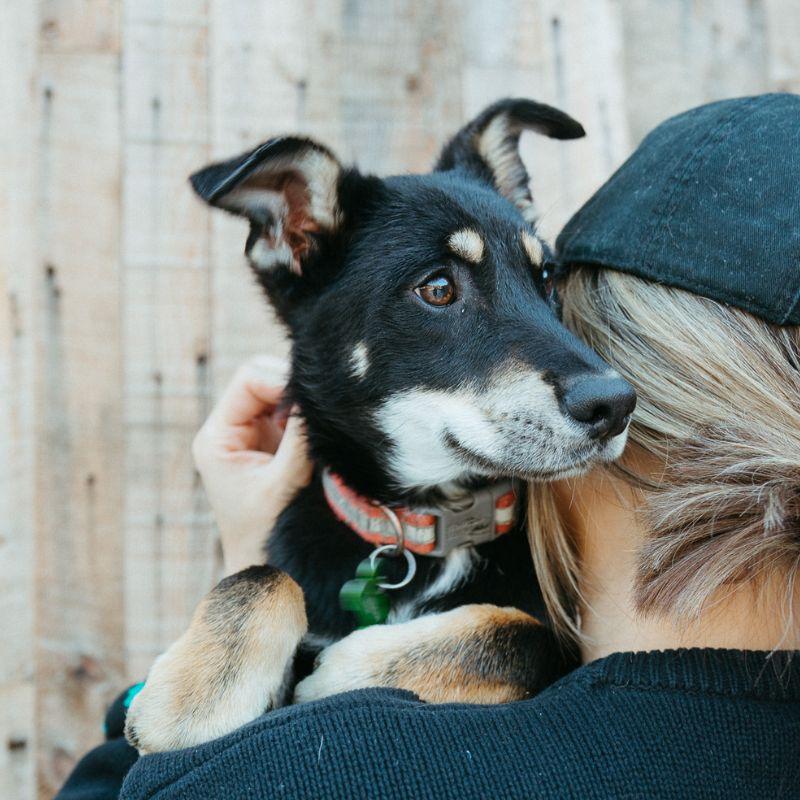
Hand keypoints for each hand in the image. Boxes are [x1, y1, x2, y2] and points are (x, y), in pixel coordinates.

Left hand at [192, 356, 312, 574]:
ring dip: (305, 404)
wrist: (265, 572)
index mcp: (217, 437)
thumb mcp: (283, 484)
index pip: (248, 379)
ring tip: (323, 425)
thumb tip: (320, 400)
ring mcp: (253, 434)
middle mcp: (231, 429)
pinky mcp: (275, 443)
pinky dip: (311, 417)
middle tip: (322, 411)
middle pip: (264, 378)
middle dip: (295, 389)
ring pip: (283, 392)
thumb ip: (299, 440)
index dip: (280, 380)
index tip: (310, 402)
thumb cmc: (266, 535)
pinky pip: (295, 412)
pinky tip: (322, 433)